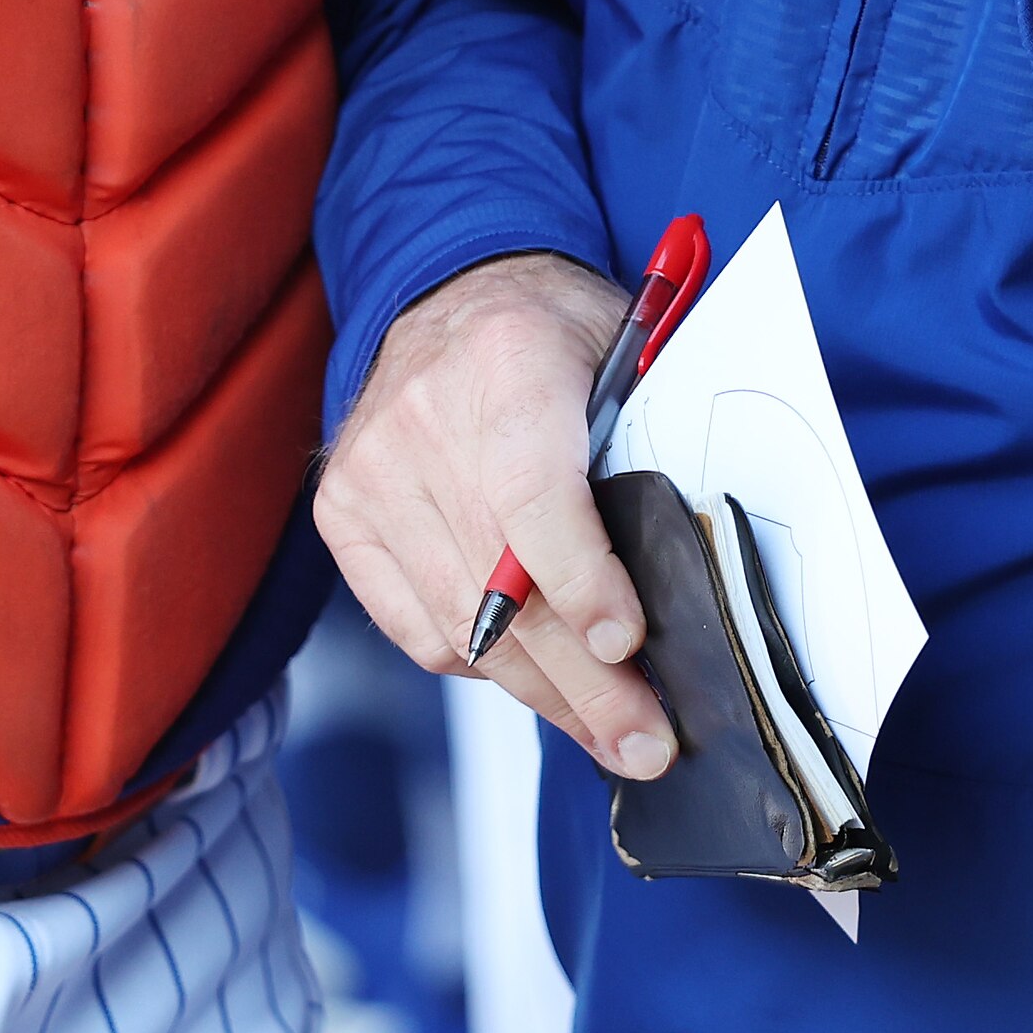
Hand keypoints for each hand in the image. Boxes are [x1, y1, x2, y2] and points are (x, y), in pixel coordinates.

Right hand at [316, 255, 677, 779]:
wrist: (450, 290)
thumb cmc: (554, 333)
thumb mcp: (625, 356)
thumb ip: (649, 446)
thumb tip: (691, 578)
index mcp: (509, 360)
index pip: (534, 496)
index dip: (583, 581)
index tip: (628, 644)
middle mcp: (424, 417)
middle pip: (502, 584)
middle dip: (584, 681)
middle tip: (645, 741)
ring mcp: (370, 470)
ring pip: (460, 624)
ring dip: (541, 694)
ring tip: (606, 733)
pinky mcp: (341, 513)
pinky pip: (415, 627)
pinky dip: (479, 665)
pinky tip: (533, 678)